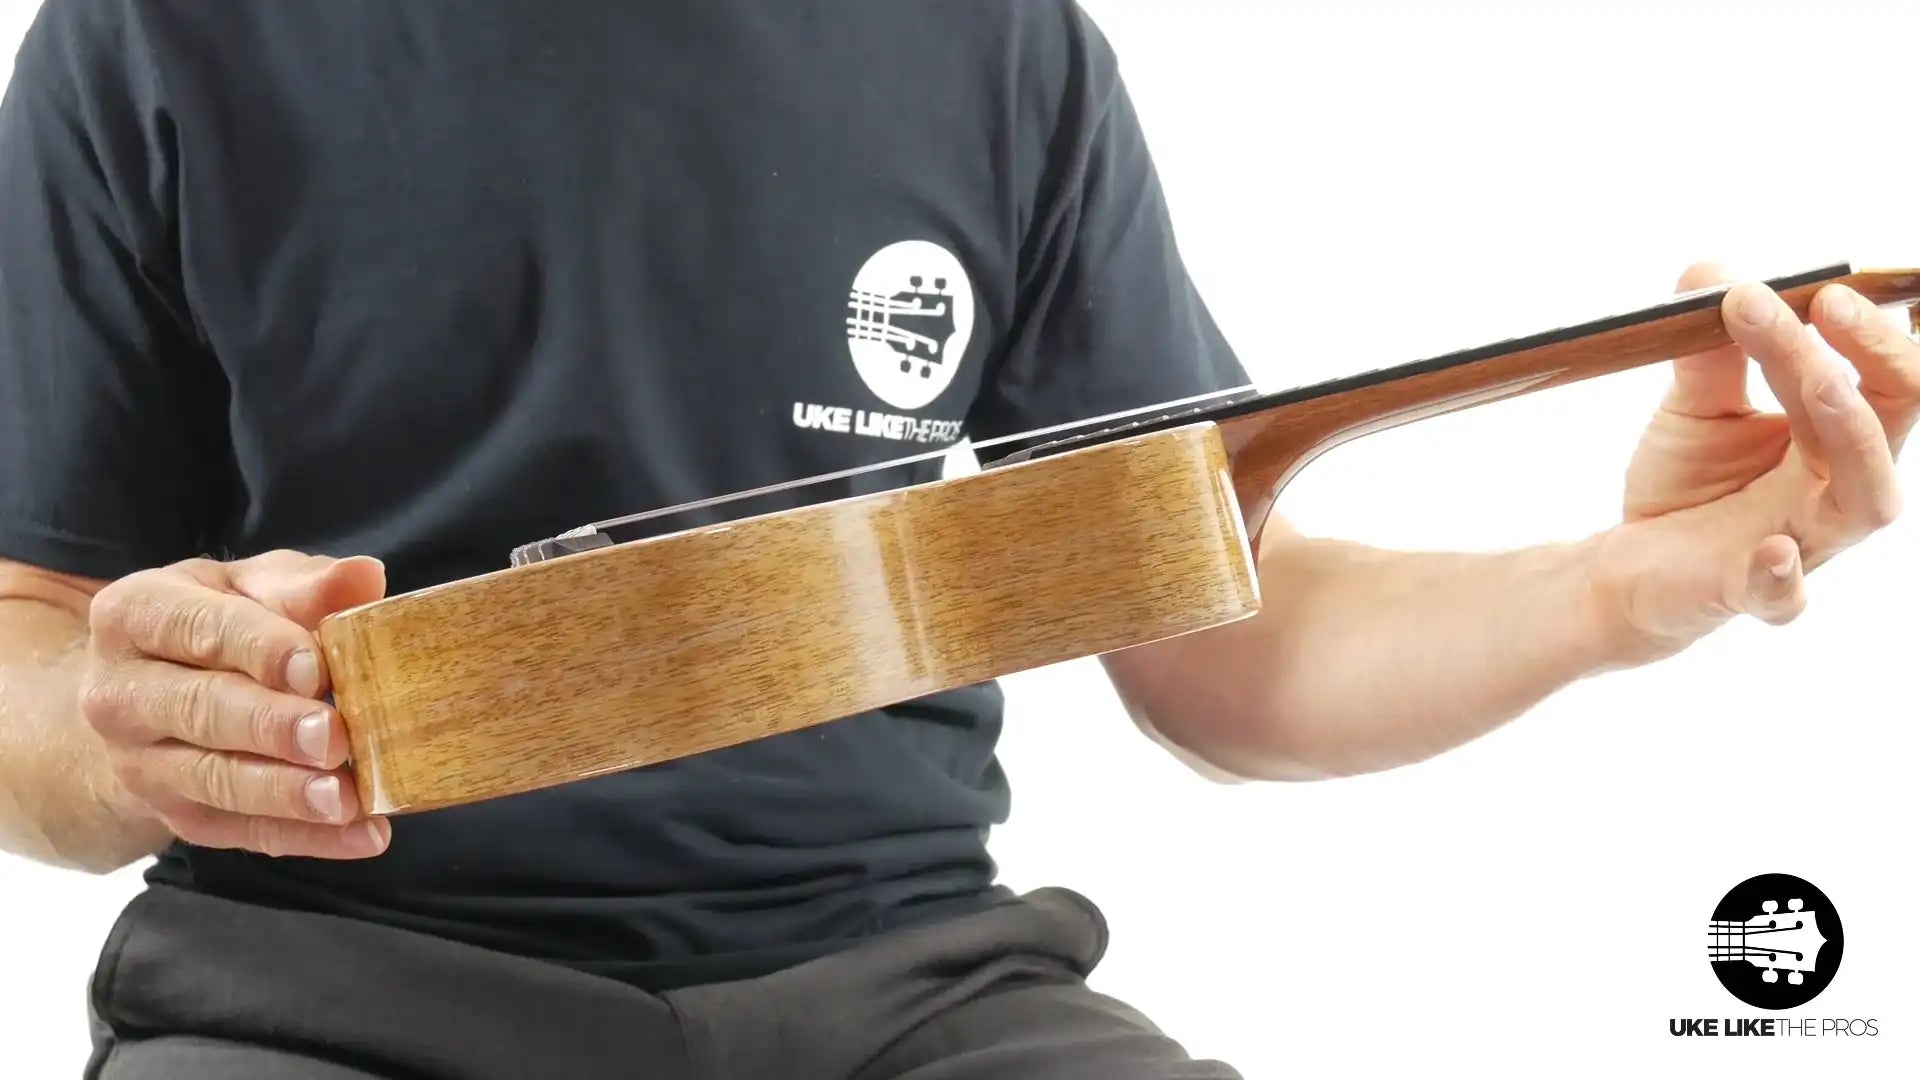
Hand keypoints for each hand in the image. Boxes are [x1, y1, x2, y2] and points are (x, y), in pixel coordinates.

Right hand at [79, 550, 392, 858]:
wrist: (147, 693)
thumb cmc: (218, 624)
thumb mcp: (250, 588)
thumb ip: (303, 585)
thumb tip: (365, 577)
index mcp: (135, 614)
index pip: (196, 628)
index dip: (258, 648)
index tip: (312, 667)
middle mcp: (121, 693)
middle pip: (200, 711)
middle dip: (270, 727)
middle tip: (332, 737)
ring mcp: (141, 763)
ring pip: (216, 781)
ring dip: (286, 793)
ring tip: (347, 798)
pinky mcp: (176, 815)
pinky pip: (242, 833)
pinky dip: (307, 837)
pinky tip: (363, 834)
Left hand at [1590, 263, 1917, 661]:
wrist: (1629, 563)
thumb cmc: (1687, 483)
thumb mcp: (1696, 406)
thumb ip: (1710, 351)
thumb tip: (1707, 271)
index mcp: (1836, 437)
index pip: (1878, 375)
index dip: (1870, 329)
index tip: (1829, 281)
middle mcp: (1839, 489)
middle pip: (1891, 422)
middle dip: (1872, 358)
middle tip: (1827, 302)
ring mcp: (1804, 544)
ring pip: (1866, 498)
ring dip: (1850, 434)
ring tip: (1821, 383)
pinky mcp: (1751, 593)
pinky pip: (1784, 598)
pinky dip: (1782, 577)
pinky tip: (1773, 551)